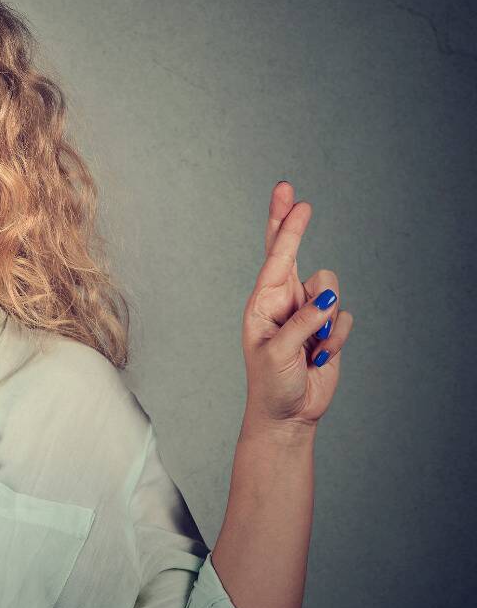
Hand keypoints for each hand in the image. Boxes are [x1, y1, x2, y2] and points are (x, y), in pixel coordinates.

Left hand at [240, 181, 355, 428]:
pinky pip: (344, 318)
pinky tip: (320, 357)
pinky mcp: (328, 328)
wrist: (287, 414)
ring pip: (330, 289)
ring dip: (325, 320)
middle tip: (290, 193)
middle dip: (291, 224)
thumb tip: (327, 297)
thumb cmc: (271, 383)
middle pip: (291, 253)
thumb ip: (303, 322)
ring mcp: (307, 312)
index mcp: (263, 303)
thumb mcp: (280, 353)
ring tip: (311, 347)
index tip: (294, 201)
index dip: (286, 228)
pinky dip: (336, 340)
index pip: (275, 258)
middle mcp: (284, 301)